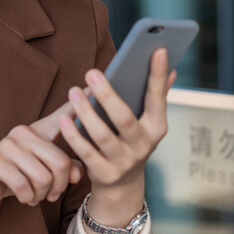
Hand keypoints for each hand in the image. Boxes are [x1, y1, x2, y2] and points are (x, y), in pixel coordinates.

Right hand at [0, 100, 83, 231]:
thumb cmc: (16, 176)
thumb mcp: (43, 173)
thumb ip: (64, 169)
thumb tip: (78, 173)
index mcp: (37, 131)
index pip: (61, 116)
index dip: (77, 104)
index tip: (91, 87)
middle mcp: (22, 132)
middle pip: (60, 162)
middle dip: (59, 186)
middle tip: (51, 195)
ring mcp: (7, 145)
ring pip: (43, 178)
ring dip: (41, 195)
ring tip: (35, 196)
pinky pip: (24, 186)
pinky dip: (27, 198)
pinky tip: (23, 197)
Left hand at [58, 48, 175, 192]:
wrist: (123, 184)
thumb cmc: (131, 140)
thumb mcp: (147, 122)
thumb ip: (155, 96)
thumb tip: (170, 69)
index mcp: (156, 127)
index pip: (158, 98)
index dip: (157, 75)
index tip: (157, 49)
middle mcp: (143, 145)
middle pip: (124, 118)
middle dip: (108, 95)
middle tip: (91, 72)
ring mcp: (124, 161)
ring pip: (102, 136)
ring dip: (86, 112)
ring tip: (73, 91)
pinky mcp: (104, 173)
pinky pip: (86, 152)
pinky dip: (73, 135)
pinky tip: (63, 118)